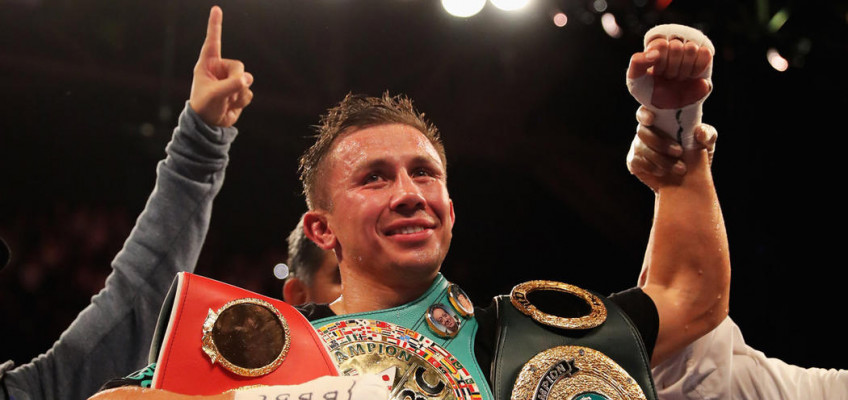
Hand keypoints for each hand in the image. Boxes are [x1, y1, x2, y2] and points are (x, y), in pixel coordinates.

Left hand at [189, 6, 253, 127]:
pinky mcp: (239, 91)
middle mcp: (220, 69)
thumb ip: (231, 85)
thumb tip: (247, 80)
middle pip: (239, 66)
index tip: (216, 9)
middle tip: (228, 92)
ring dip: (238, 94)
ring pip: (246, 79)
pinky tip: (231, 106)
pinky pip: (249, 91)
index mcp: (208, 64)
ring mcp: (230, 80)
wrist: (209, 125)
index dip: (215, 25)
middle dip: (237, 80)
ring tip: (226, 101)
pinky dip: (242, 101)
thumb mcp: (215, 95)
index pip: (213, 41)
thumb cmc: (204, 107)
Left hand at [627, 37, 711, 108]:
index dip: (660, 63)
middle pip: (676, 47)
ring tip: (678, 77)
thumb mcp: (635, 79)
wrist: (668, 107)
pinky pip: (705, 54)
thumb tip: (655, 54)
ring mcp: (688, 50)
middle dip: (671, 69)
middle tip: (668, 77)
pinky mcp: (703, 56)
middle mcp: (672, 44)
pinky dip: (697, 68)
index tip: (657, 73)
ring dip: (684, 69)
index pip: (661, 44)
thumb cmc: (649, 91)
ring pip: (691, 48)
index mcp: (655, 46)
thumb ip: (637, 63)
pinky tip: (691, 76)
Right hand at [627, 107, 716, 191]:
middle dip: (660, 142)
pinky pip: (638, 162)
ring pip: (642, 148)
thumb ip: (707, 134)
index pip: (645, 111)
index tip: (652, 119)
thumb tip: (699, 131)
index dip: (645, 114)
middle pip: (642, 131)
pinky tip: (663, 172)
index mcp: (661, 120)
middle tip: (679, 152)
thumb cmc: (697, 155)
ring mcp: (638, 147)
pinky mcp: (634, 162)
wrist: (689, 182)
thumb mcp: (707, 143)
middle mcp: (646, 131)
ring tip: (680, 168)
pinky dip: (652, 167)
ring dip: (660, 158)